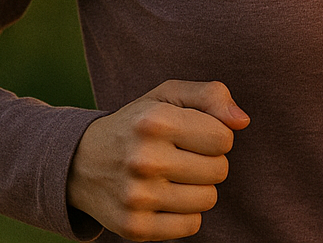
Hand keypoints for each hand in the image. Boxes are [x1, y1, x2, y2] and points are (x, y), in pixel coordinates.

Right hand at [67, 79, 249, 240]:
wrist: (80, 162)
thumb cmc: (138, 124)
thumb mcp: (168, 96)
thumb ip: (211, 95)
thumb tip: (241, 121)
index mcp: (155, 120)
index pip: (224, 138)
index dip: (216, 136)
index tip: (194, 134)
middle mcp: (144, 159)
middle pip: (219, 171)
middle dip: (208, 162)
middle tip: (182, 156)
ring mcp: (137, 196)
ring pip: (207, 199)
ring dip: (198, 188)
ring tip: (172, 176)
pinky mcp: (134, 227)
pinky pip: (191, 226)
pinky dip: (185, 213)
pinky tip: (164, 198)